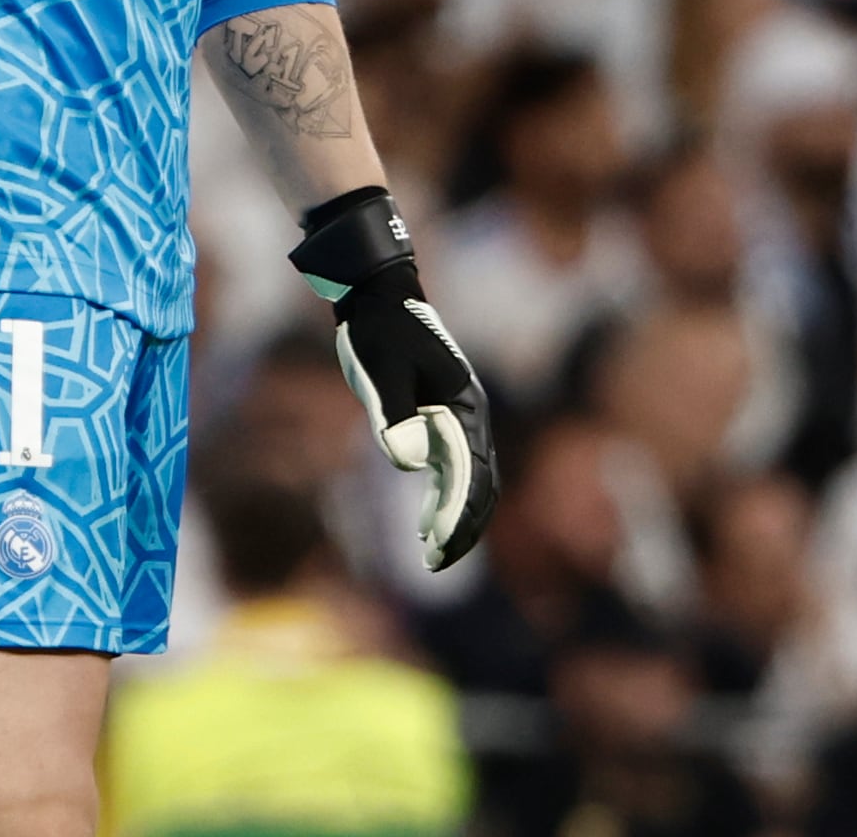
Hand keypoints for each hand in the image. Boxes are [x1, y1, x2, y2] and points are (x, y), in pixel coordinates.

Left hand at [333, 262, 498, 569]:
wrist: (375, 293)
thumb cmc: (377, 328)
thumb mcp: (380, 369)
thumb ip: (394, 414)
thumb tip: (410, 464)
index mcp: (464, 408)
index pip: (473, 475)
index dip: (459, 515)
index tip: (438, 546)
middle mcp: (469, 417)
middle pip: (480, 485)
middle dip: (463, 527)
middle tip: (435, 563)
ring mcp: (457, 418)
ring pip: (469, 482)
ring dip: (455, 519)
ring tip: (432, 555)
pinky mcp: (438, 417)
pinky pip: (452, 469)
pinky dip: (444, 500)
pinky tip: (423, 523)